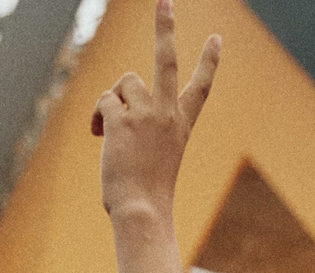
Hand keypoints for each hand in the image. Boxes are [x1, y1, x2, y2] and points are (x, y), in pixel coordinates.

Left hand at [94, 0, 218, 221]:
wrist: (142, 210)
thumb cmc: (147, 193)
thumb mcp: (155, 157)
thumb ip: (141, 127)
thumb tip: (108, 110)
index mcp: (181, 124)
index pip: (201, 87)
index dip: (209, 61)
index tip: (217, 38)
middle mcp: (167, 113)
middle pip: (166, 59)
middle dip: (165, 26)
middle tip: (164, 0)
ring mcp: (145, 114)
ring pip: (124, 82)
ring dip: (113, 99)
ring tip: (110, 131)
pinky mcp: (121, 120)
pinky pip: (104, 101)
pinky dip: (98, 116)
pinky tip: (100, 136)